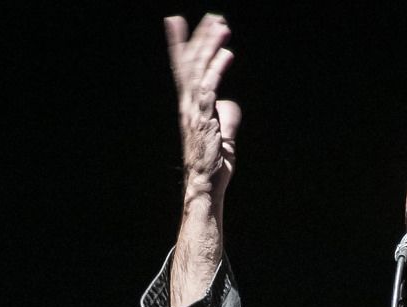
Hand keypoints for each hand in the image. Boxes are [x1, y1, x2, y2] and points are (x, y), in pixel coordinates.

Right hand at [165, 14, 241, 196]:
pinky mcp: (204, 119)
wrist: (204, 188)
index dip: (181, 44)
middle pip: (192, 64)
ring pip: (200, 70)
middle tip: (213, 17)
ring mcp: (194, 111)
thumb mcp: (224, 138)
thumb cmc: (213, 167)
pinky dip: (217, 70)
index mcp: (190, 107)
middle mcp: (188, 105)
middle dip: (202, 38)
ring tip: (222, 26)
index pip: (183, 69)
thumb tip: (230, 103)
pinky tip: (226, 54)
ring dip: (211, 46)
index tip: (176, 20)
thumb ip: (227, 119)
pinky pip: (210, 88)